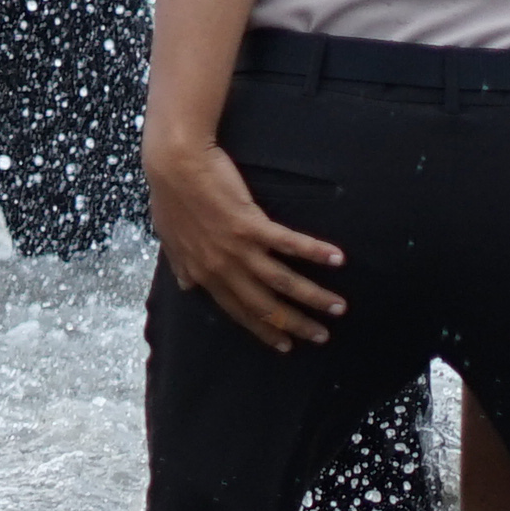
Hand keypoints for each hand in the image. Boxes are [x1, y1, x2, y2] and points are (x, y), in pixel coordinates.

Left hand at [146, 131, 347, 352]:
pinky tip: (338, 259)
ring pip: (282, 282)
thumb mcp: (170, 238)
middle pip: (265, 305)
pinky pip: (289, 244)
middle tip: (322, 336)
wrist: (173, 165)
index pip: (238, 310)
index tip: (284, 344)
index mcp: (204, 272)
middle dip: (296, 324)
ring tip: (339, 307)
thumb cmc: (171, 198)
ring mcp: (237, 247)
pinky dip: (315, 252)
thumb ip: (182, 264)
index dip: (262, 329)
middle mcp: (222, 267)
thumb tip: (186, 284)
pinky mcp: (250, 224)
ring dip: (314, 297)